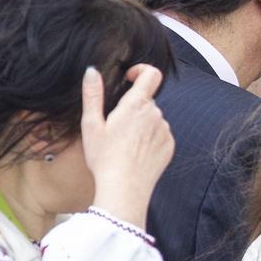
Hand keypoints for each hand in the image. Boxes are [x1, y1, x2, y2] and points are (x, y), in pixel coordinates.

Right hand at [81, 64, 173, 229]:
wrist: (124, 189)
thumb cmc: (104, 158)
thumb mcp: (91, 125)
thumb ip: (92, 95)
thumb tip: (91, 71)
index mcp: (136, 105)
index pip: (152, 74)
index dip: (142, 71)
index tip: (130, 78)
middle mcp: (156, 115)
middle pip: (147, 100)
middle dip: (133, 107)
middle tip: (115, 126)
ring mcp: (165, 131)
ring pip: (153, 118)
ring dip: (141, 124)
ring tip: (124, 144)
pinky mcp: (169, 146)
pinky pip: (160, 134)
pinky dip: (149, 138)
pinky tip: (135, 153)